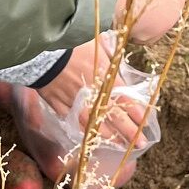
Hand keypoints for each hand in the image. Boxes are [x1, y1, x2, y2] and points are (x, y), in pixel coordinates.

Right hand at [34, 38, 148, 134]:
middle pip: (114, 117)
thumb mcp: (97, 43)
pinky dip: (82, 130)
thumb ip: (109, 55)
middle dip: (129, 132)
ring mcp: (76, 103)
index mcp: (106, 79)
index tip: (145, 125)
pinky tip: (88, 136)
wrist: (44, 52)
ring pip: (95, 124)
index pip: (127, 100)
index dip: (137, 114)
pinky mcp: (59, 106)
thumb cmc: (72, 44)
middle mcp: (94, 95)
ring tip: (118, 144)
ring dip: (108, 136)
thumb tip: (119, 60)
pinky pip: (73, 122)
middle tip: (140, 144)